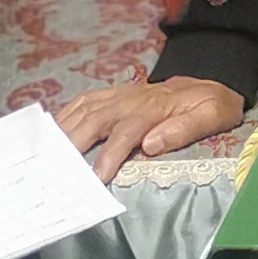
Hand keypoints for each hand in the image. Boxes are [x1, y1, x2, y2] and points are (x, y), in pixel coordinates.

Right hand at [56, 76, 246, 182]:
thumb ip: (183, 130)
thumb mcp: (212, 117)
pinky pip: (85, 101)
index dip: (110, 155)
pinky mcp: (114, 94)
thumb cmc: (211, 106)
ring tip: (45, 153)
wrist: (209, 82)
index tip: (97, 177)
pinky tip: (54, 130)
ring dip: (64, 130)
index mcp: (154, 109)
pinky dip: (66, 114)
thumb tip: (151, 145)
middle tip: (56, 169)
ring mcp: (120, 95)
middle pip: (94, 120)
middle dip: (74, 144)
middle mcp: (131, 100)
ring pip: (84, 110)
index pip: (125, 133)